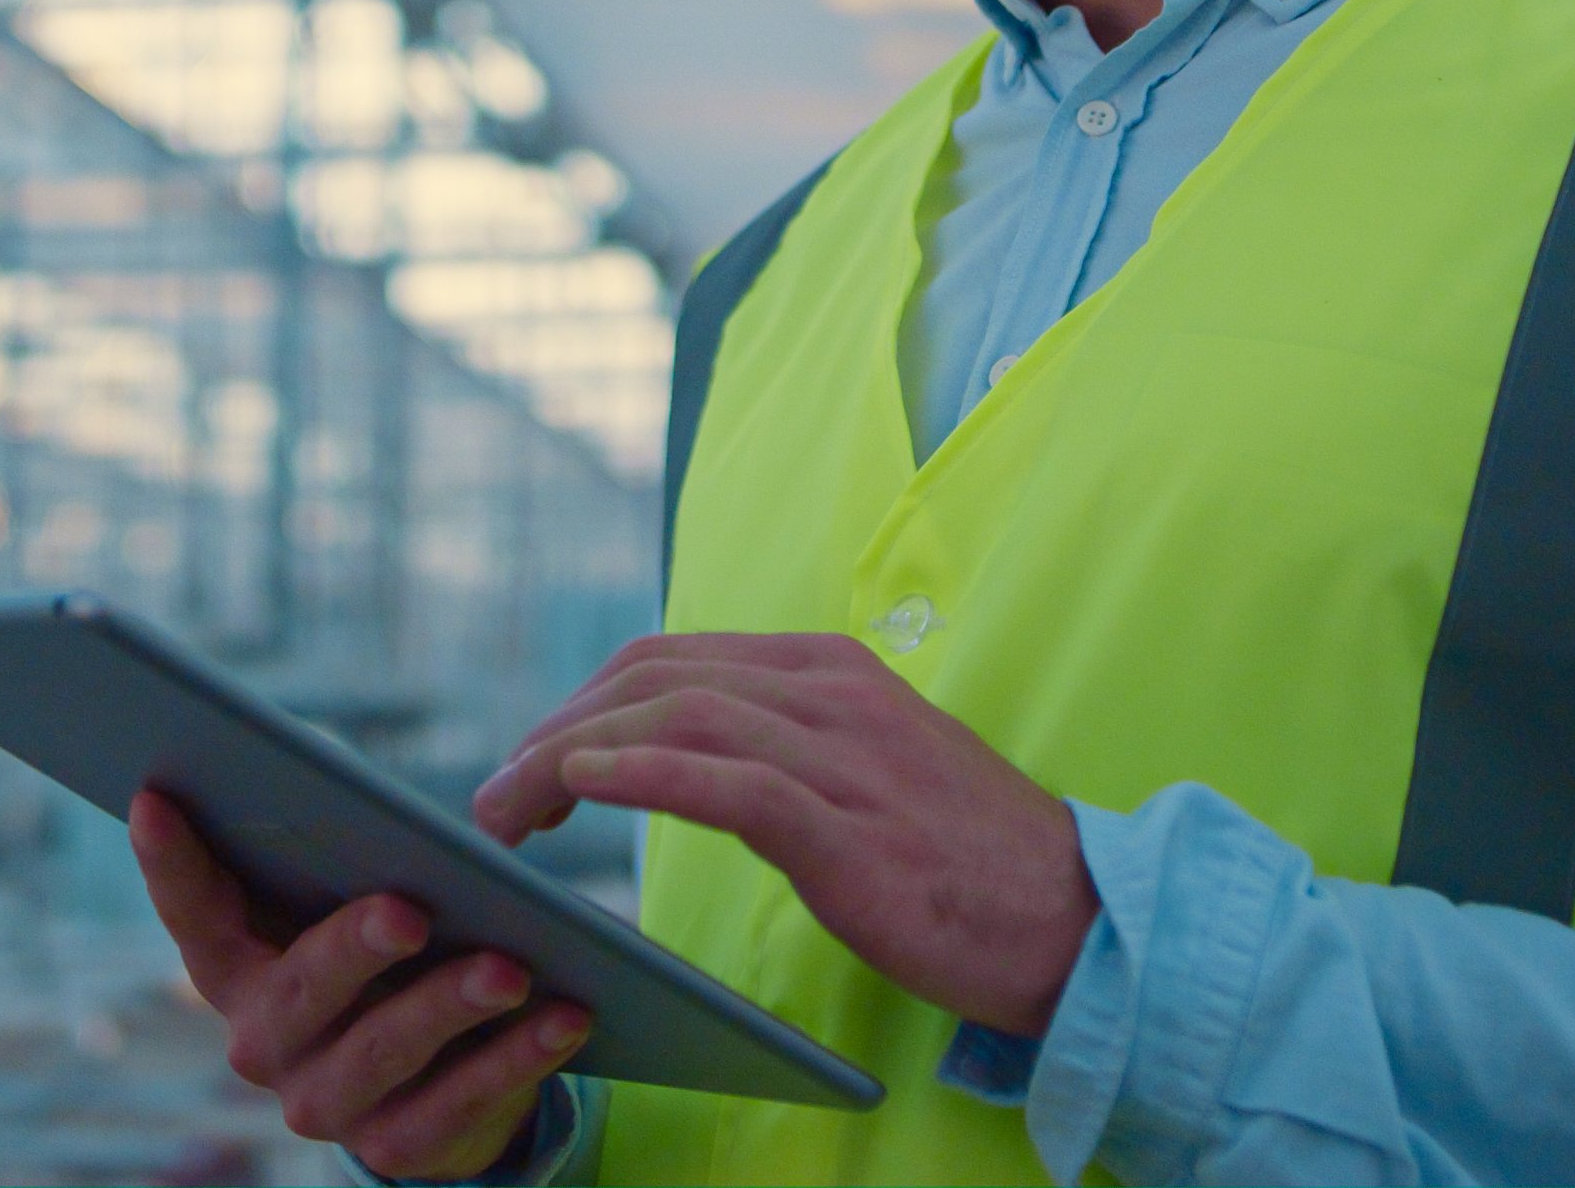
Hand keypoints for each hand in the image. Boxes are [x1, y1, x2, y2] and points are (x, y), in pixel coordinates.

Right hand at [129, 789, 589, 1179]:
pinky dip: (515, 1060)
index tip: (157, 794)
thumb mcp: (348, 900)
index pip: (191, 911)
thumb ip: (331, 846)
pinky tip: (564, 1016)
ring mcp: (326, 1103)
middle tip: (408, 909)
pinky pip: (457, 1104)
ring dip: (451, 1005)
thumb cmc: (383, 950)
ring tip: (512, 968)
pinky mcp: (397, 1148)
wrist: (434, 1082)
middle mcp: (265, 1042)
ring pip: (387, 1051)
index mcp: (235, 969)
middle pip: (305, 991)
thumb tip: (330, 762)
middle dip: (354, 948)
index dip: (169, 860)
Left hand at [472, 632, 1094, 1037]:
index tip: (531, 759)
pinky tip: (581, 786)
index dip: (585, 702)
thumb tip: (686, 762)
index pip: (674, 658)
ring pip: (673, 716)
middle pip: (655, 675)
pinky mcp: (845, 825)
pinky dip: (638, 772)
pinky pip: (723, 780)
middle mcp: (830, 691)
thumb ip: (787, 752)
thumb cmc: (967, 863)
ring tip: (507, 807)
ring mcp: (841, 753)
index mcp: (829, 671)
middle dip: (557, 726)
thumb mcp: (869, 775)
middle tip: (496, 793)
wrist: (1078, 918)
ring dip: (569, 756)